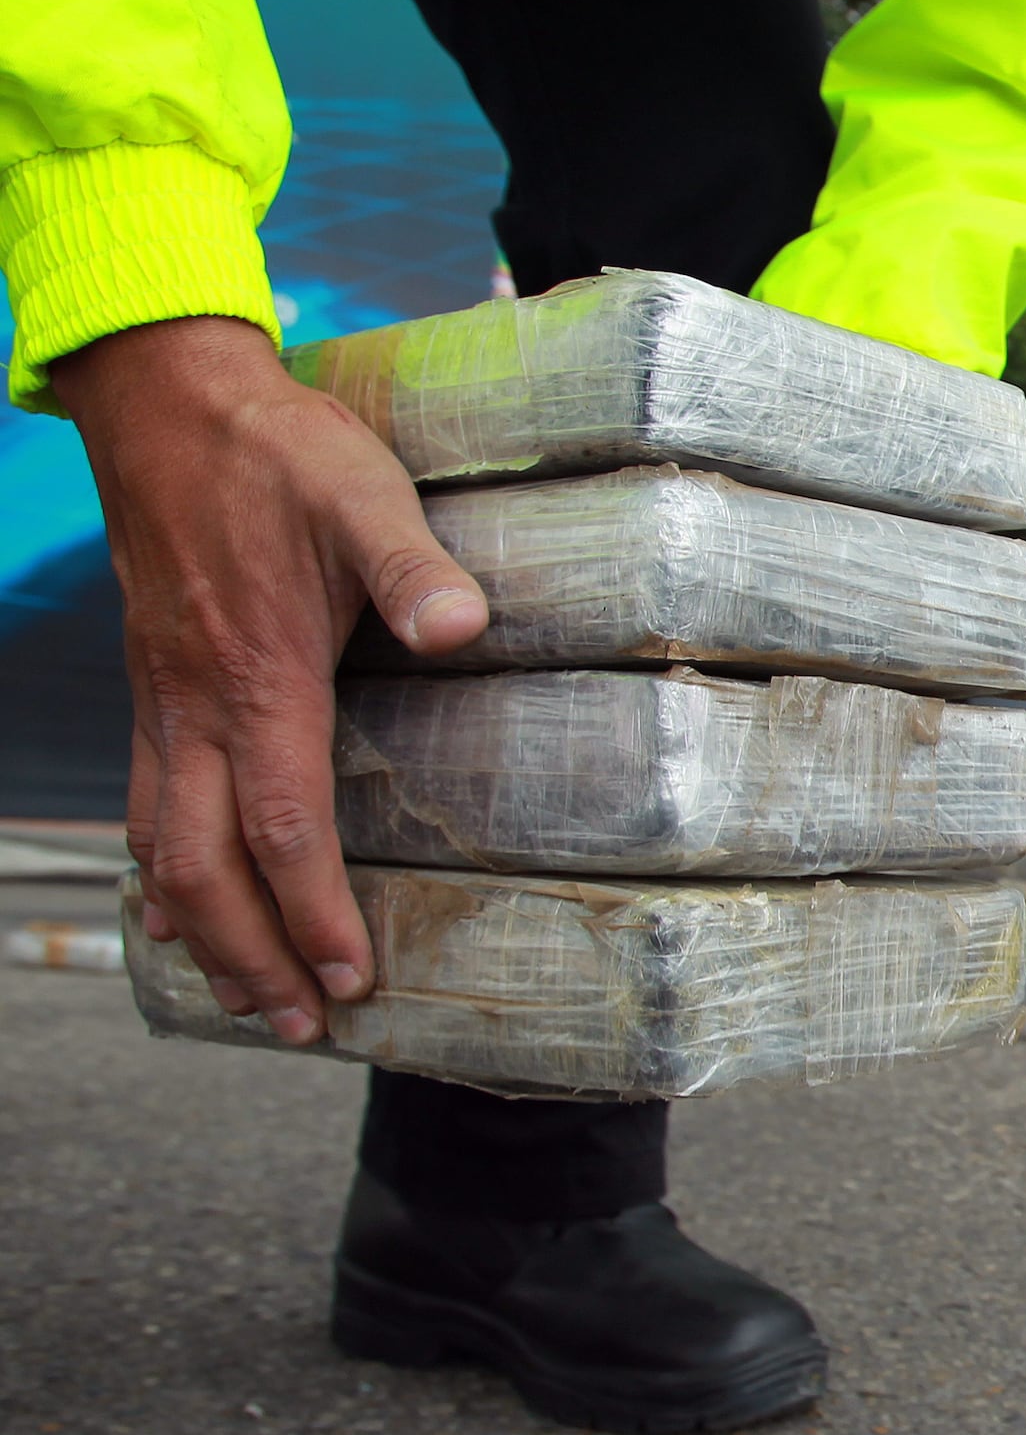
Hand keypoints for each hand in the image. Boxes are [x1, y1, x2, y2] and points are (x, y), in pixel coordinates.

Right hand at [51, 317, 488, 1041]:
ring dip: (205, 932)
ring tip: (245, 997)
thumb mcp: (362, 493)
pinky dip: (164, 873)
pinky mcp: (155, 686)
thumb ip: (415, 565)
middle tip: (299, 1031)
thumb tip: (467, 627)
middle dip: (252, 958)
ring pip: (166, 848)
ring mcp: (165, 701)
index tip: (349, 982)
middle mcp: (197, 708)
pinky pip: (150, 805)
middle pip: (209, 869)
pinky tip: (182, 907)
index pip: (285, 829)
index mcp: (259, 680)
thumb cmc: (279, 451)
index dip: (315, 916)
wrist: (167, 403)